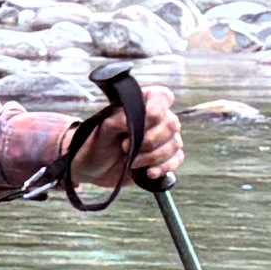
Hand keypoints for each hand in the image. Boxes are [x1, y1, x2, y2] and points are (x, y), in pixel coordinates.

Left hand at [61, 84, 185, 195]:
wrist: (93, 168)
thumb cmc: (97, 142)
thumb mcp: (102, 129)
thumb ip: (118, 120)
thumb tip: (133, 120)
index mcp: (143, 104)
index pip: (163, 97)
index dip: (158, 108)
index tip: (145, 119)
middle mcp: (157, 119)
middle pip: (171, 124)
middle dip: (150, 140)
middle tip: (125, 147)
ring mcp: (163, 139)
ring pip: (175, 144)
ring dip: (153, 156)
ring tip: (132, 162)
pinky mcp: (165, 158)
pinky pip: (176, 159)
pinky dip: (163, 167)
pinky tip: (149, 172)